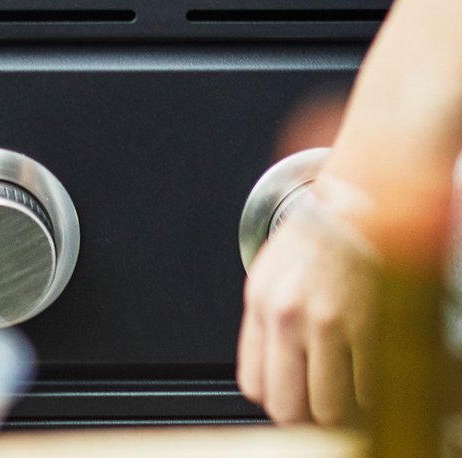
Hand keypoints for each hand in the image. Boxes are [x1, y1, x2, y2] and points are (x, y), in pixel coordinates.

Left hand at [237, 194, 375, 424]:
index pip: (253, 385)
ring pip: (329, 411)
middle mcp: (287, 314)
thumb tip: (266, 375)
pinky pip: (366, 392)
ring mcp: (327, 323)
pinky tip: (366, 370)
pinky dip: (370, 393)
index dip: (274, 398)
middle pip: (287, 408)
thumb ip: (265, 322)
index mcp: (260, 301)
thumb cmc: (316, 238)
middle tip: (316, 402)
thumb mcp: (271, 272)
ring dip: (340, 408)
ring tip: (345, 388)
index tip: (289, 396)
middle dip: (303, 414)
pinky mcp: (366, 327)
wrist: (357, 207)